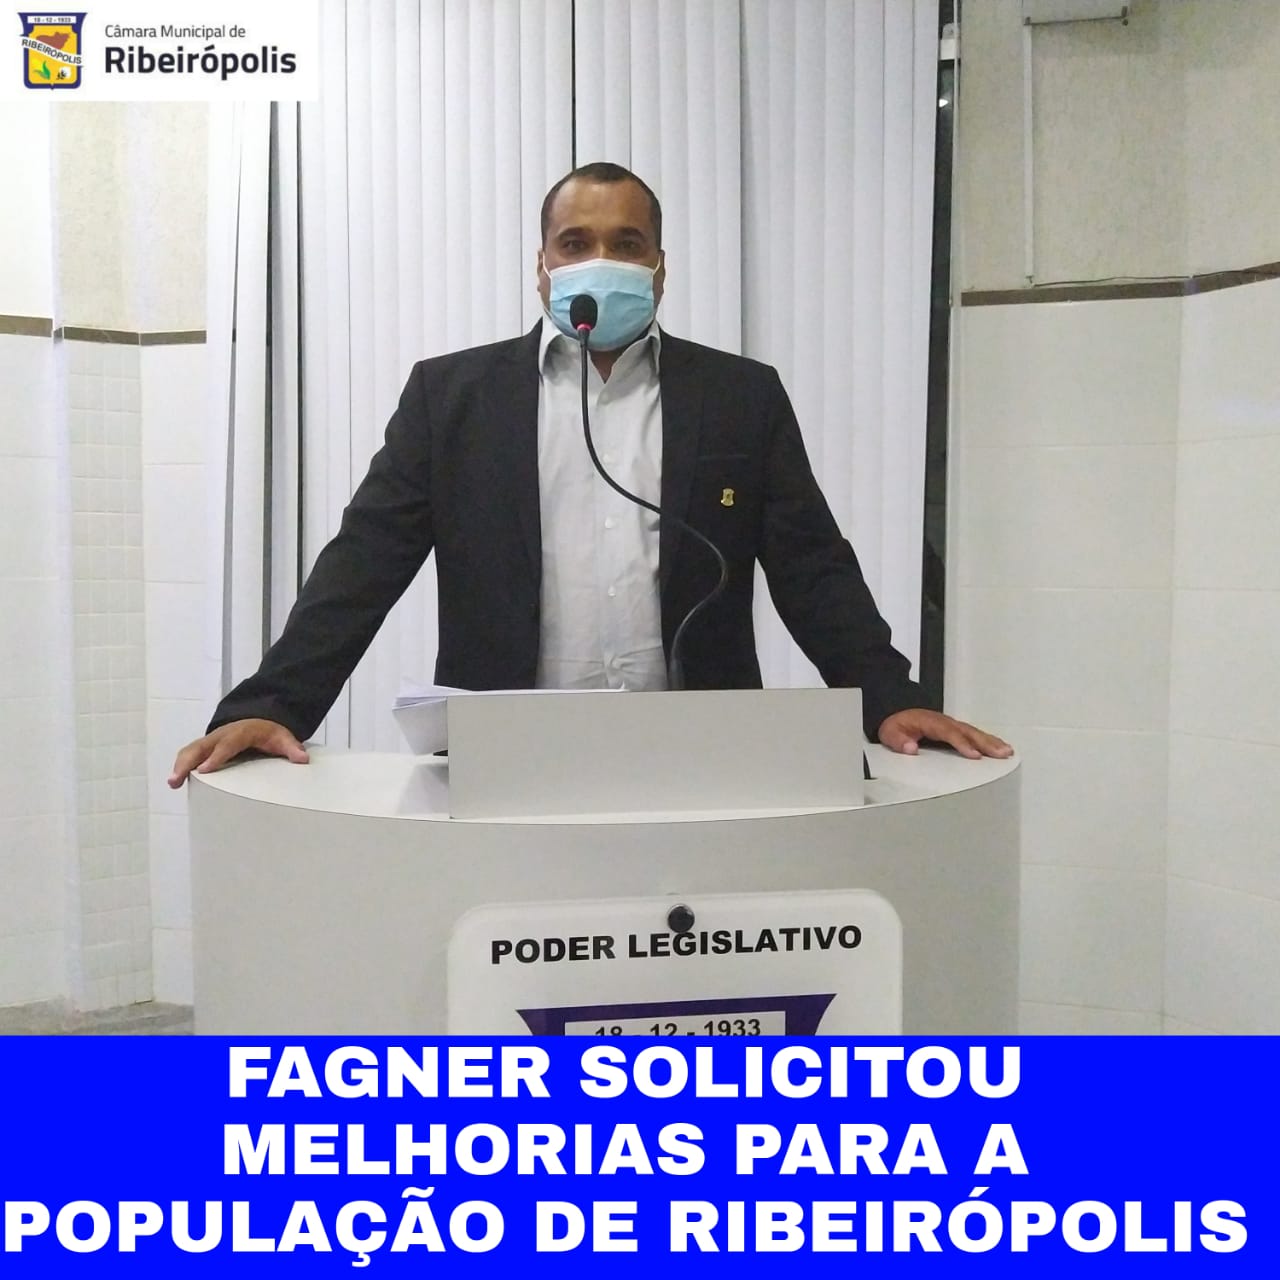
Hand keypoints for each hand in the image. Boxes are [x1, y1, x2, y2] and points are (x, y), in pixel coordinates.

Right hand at [168, 719, 308, 787]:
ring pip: (191, 749)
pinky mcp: (206, 746)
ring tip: (172, 783)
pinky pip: (191, 753)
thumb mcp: (283, 737)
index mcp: (241, 732)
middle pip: (201, 746)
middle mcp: (222, 735)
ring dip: (180, 764)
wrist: (260, 719)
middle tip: (177, 778)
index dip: (216, 756)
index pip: (227, 745)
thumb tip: (302, 759)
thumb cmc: (270, 733)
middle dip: (188, 762)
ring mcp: (212, 740)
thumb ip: (292, 748)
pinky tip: (176, 781)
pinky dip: (181, 764)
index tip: (205, 769)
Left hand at [878, 709, 1012, 759]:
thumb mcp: (889, 733)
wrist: (897, 714)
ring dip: (991, 742)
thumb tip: (910, 748)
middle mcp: (944, 721)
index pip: (949, 733)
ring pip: (974, 732)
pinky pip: (974, 734)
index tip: (974, 755)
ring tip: (1007, 752)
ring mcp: (952, 724)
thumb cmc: (896, 726)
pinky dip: (988, 740)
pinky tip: (1000, 747)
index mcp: (929, 722)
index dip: (962, 744)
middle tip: (1001, 753)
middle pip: (967, 731)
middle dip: (985, 743)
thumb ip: (898, 741)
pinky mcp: (956, 729)